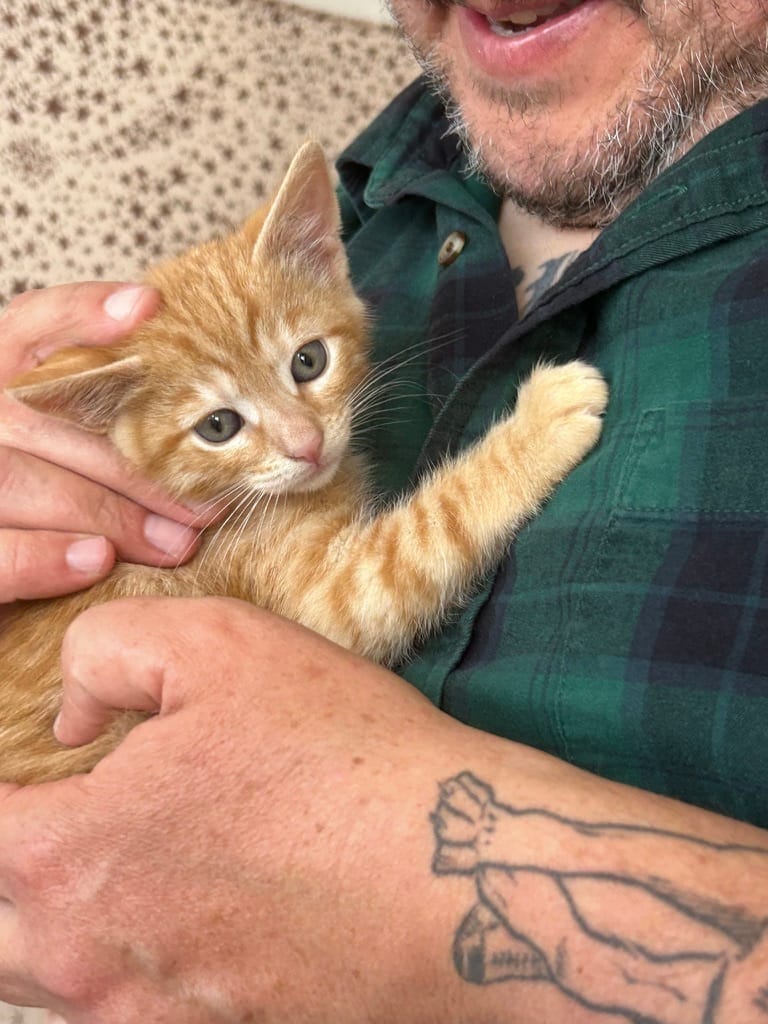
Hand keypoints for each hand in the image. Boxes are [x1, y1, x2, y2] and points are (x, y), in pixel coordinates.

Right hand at [0, 284, 204, 604]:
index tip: (147, 307)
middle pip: (44, 414)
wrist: (8, 578)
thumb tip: (186, 395)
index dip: (82, 312)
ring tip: (175, 542)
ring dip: (111, 514)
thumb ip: (104, 419)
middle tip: (205, 504)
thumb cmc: (46, 508)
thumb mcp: (73, 451)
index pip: (29, 324)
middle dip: (134, 463)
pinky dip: (46, 558)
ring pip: (23, 481)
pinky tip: (97, 560)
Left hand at [0, 596, 467, 1022]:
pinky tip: (199, 916)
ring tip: (136, 867)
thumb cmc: (340, 756)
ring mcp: (150, 1016)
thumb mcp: (217, 645)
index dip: (2, 791)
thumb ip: (105, 652)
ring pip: (54, 979)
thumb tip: (73, 715)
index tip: (32, 773)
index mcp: (71, 856)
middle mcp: (90, 961)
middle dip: (15, 871)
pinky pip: (134, 1009)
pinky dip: (139, 964)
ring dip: (68, 925)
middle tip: (65, 825)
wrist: (454, 878)